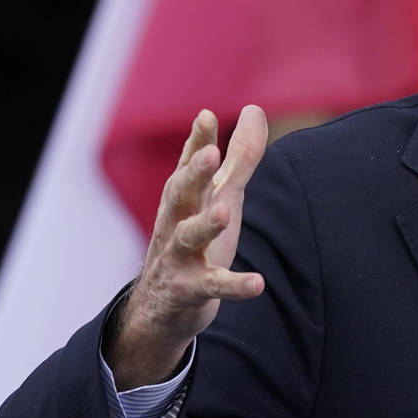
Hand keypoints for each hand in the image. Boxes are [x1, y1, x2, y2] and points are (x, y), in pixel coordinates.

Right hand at [108, 105, 269, 388]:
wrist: (160, 307)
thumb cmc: (195, 241)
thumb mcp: (219, 196)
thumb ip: (239, 158)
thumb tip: (254, 110)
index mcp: (184, 199)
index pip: (188, 165)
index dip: (197, 142)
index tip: (207, 116)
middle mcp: (175, 223)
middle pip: (181, 194)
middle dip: (193, 174)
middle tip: (210, 154)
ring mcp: (179, 257)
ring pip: (187, 237)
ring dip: (206, 225)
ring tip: (226, 212)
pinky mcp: (189, 290)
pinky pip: (211, 287)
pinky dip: (233, 285)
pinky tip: (258, 283)